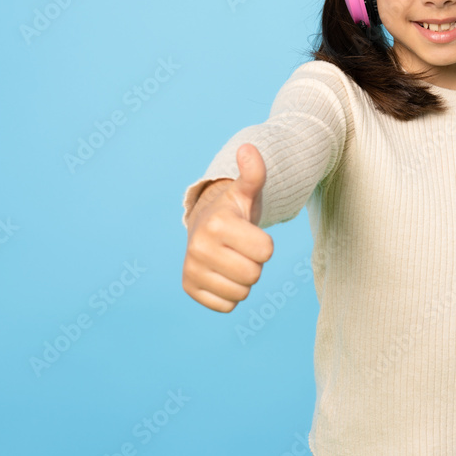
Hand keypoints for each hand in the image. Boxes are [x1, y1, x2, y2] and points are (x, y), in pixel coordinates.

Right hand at [182, 143, 273, 312]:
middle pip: (254, 274)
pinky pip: (227, 306)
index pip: (266, 251)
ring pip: (242, 293)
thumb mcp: (247, 192)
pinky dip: (229, 294)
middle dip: (254, 263)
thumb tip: (248, 149)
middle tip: (241, 248)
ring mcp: (191, 269)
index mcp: (217, 223)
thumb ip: (254, 173)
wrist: (206, 226)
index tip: (250, 235)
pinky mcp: (189, 287)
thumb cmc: (234, 211)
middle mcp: (199, 247)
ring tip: (232, 259)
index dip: (264, 244)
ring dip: (243, 280)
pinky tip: (222, 274)